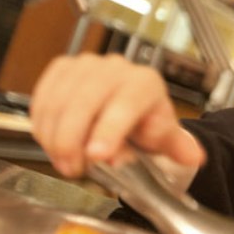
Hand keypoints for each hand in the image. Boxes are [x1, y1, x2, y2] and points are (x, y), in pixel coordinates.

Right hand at [30, 53, 203, 177]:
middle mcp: (116, 68)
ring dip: (53, 137)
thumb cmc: (147, 126)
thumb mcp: (168, 140)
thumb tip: (192, 156)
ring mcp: (85, 65)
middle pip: (84, 101)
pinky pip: (42, 98)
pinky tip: (51, 143)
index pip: (125, 104)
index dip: (109, 130)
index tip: (98, 156)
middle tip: (72, 168)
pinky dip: (41, 125)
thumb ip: (177, 149)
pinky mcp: (61, 69)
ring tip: (64, 162)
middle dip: (72, 140)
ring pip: (58, 101)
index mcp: (145, 83)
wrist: (132, 111)